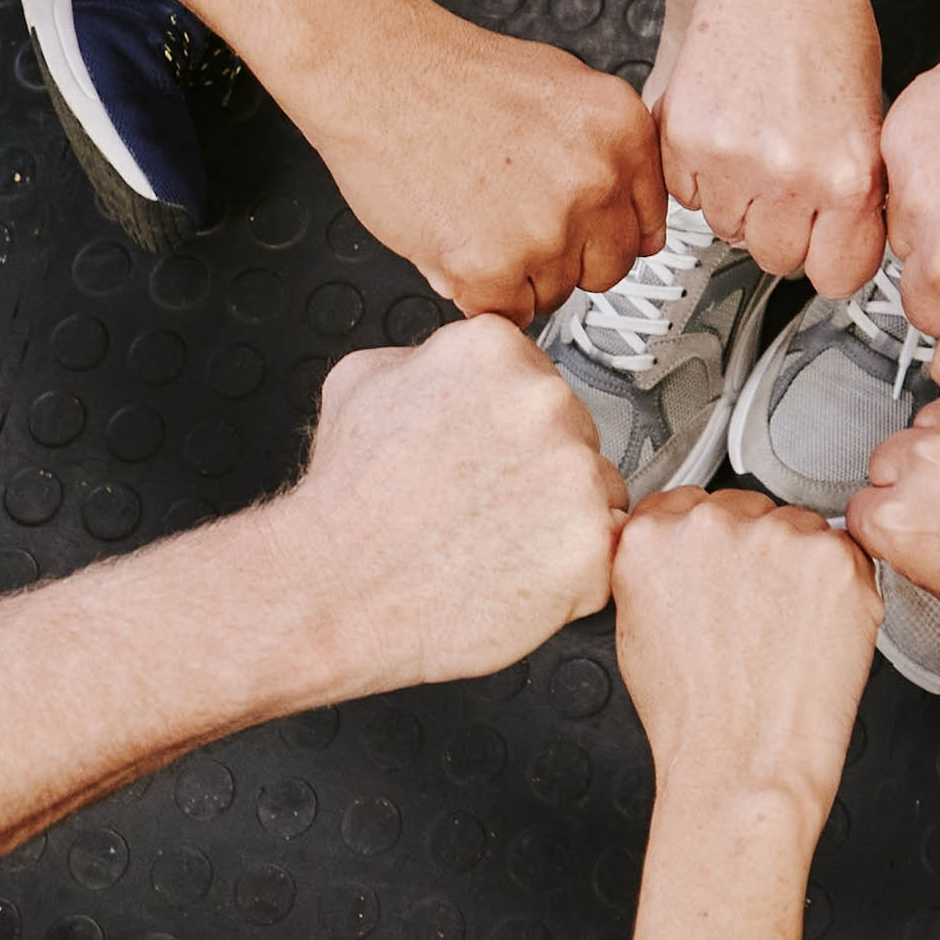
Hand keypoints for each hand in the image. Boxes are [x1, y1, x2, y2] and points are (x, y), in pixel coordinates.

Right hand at [276, 314, 628, 686]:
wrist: (335, 587)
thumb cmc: (344, 502)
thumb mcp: (361, 381)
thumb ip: (425, 360)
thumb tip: (447, 367)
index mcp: (494, 352)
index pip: (534, 375)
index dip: (506, 421)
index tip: (489, 447)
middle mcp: (544, 403)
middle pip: (574, 429)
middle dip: (538, 466)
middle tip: (484, 501)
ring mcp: (575, 476)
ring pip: (597, 492)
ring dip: (560, 518)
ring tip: (493, 542)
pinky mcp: (592, 548)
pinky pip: (604, 555)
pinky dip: (570, 572)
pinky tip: (517, 573)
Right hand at [299, 2, 669, 321]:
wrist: (373, 72)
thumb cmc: (447, 73)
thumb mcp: (561, 84)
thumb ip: (606, 148)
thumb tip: (633, 207)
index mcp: (621, 130)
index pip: (647, 224)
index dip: (603, 230)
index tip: (581, 230)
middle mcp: (595, 178)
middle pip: (610, 268)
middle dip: (566, 258)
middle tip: (517, 223)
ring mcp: (547, 228)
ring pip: (556, 294)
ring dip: (518, 275)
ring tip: (477, 218)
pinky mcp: (492, 266)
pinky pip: (506, 313)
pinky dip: (478, 292)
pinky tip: (457, 240)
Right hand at [609, 488, 876, 830]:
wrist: (742, 763)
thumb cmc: (693, 715)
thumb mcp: (638, 630)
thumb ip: (657, 572)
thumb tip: (681, 556)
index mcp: (653, 536)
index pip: (689, 504)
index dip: (714, 544)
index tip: (725, 569)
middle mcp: (711, 524)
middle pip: (748, 509)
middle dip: (758, 553)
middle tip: (760, 612)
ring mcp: (776, 536)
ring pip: (798, 529)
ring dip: (801, 568)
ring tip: (786, 631)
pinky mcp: (833, 557)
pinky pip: (845, 554)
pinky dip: (840, 589)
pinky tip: (816, 632)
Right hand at [653, 0, 885, 294]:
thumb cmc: (829, 29)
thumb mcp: (871, 123)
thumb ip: (854, 195)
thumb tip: (839, 245)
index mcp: (849, 177)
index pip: (838, 277)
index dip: (831, 258)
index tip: (827, 243)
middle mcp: (791, 175)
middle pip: (777, 260)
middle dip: (782, 228)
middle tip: (787, 182)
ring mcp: (732, 160)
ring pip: (727, 231)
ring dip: (738, 201)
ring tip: (756, 146)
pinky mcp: (683, 137)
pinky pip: (685, 194)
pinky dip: (698, 173)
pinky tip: (725, 130)